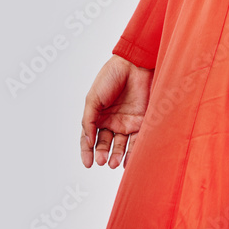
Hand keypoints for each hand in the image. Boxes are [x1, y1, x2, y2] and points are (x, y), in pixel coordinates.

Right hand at [80, 55, 153, 169]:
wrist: (134, 65)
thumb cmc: (111, 77)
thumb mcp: (93, 98)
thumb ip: (88, 121)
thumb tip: (88, 142)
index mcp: (98, 115)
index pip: (90, 137)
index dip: (87, 151)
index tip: (87, 163)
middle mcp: (111, 121)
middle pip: (105, 143)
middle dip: (102, 154)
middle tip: (102, 160)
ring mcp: (126, 122)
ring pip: (120, 145)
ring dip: (116, 156)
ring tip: (113, 163)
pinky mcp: (141, 122)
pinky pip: (137, 141)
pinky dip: (132, 153)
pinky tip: (127, 161)